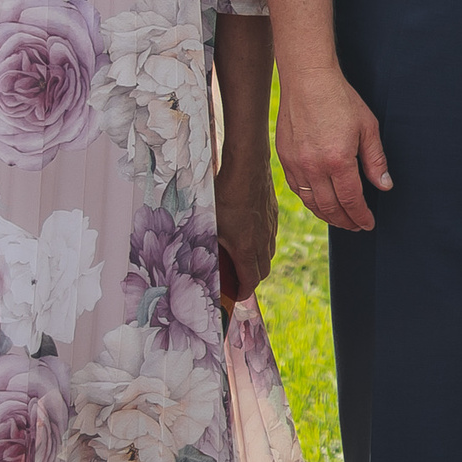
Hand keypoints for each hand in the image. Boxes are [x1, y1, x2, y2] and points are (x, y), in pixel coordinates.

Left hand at [215, 149, 278, 302]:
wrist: (247, 165)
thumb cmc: (224, 194)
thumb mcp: (208, 222)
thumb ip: (204, 243)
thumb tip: (188, 258)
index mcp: (247, 248)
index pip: (251, 281)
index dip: (243, 292)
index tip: (236, 296)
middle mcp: (263, 240)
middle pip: (263, 270)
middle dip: (251, 279)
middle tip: (237, 279)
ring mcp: (270, 226)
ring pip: (269, 253)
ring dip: (258, 261)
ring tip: (242, 259)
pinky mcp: (273, 213)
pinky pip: (271, 236)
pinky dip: (263, 243)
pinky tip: (250, 233)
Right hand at [274, 62, 390, 231]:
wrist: (308, 80)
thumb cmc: (340, 99)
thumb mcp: (367, 127)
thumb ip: (375, 160)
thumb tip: (384, 186)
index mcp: (338, 161)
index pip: (351, 201)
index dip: (361, 216)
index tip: (368, 224)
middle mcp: (314, 168)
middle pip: (330, 208)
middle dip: (346, 221)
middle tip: (356, 226)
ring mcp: (295, 164)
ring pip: (311, 202)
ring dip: (327, 215)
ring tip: (340, 219)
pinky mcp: (284, 158)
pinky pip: (296, 189)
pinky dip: (310, 201)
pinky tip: (319, 201)